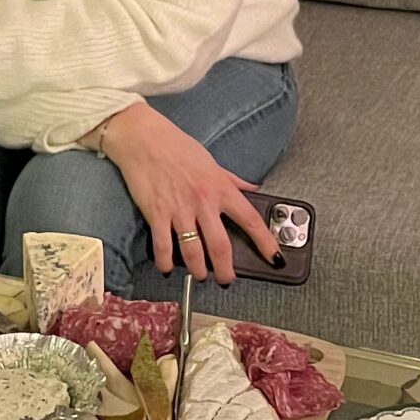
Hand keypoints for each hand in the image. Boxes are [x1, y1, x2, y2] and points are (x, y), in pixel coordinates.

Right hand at [99, 101, 281, 283]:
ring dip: (198, 270)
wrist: (144, 138)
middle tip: (226, 280)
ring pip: (193, 250)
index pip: (250, 220)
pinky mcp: (156, 214)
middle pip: (220, 245)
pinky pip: (162, 246)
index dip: (265, 242)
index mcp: (221, 188)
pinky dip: (165, 261)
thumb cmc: (178, 147)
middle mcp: (204, 202)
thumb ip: (233, 181)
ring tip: (200, 276)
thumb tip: (253, 190)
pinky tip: (166, 268)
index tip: (275, 258)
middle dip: (225, 270)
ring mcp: (179, 209)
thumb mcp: (212, 163)